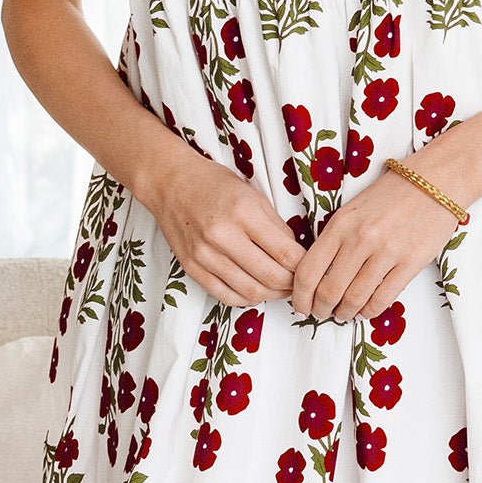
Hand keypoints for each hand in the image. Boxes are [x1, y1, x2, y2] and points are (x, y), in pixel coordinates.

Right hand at [148, 150, 304, 307]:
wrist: (171, 183)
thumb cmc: (214, 185)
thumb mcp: (253, 195)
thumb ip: (276, 226)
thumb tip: (295, 255)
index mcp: (243, 212)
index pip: (286, 253)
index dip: (304, 266)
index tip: (310, 267)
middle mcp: (222, 236)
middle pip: (271, 277)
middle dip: (291, 285)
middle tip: (298, 282)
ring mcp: (205, 255)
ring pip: (250, 292)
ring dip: (272, 295)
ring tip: (280, 289)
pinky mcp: (192, 268)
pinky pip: (226, 296)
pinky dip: (246, 299)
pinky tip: (255, 291)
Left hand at [289, 165, 461, 321]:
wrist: (437, 181)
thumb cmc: (393, 194)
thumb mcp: (353, 210)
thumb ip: (335, 239)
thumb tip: (319, 275)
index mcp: (341, 224)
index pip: (308, 271)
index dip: (300, 296)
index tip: (301, 305)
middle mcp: (360, 239)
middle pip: (329, 291)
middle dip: (321, 309)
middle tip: (322, 313)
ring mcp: (387, 252)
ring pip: (355, 299)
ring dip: (345, 313)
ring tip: (344, 314)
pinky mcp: (411, 263)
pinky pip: (382, 299)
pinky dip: (369, 311)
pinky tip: (365, 310)